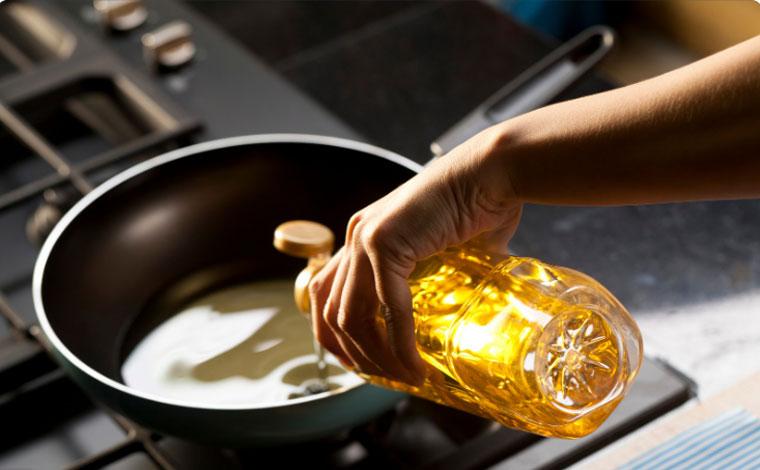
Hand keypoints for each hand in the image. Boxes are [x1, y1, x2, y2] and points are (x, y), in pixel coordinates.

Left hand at [309, 126, 521, 383]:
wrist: (492, 172)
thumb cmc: (476, 204)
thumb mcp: (441, 247)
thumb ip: (433, 276)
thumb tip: (454, 310)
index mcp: (363, 235)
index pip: (325, 292)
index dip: (334, 334)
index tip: (359, 361)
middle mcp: (356, 235)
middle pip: (329, 309)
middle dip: (352, 353)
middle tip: (381, 378)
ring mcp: (365, 238)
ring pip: (351, 315)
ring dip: (375, 355)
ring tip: (403, 376)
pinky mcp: (386, 243)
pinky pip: (388, 307)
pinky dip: (399, 342)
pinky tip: (414, 363)